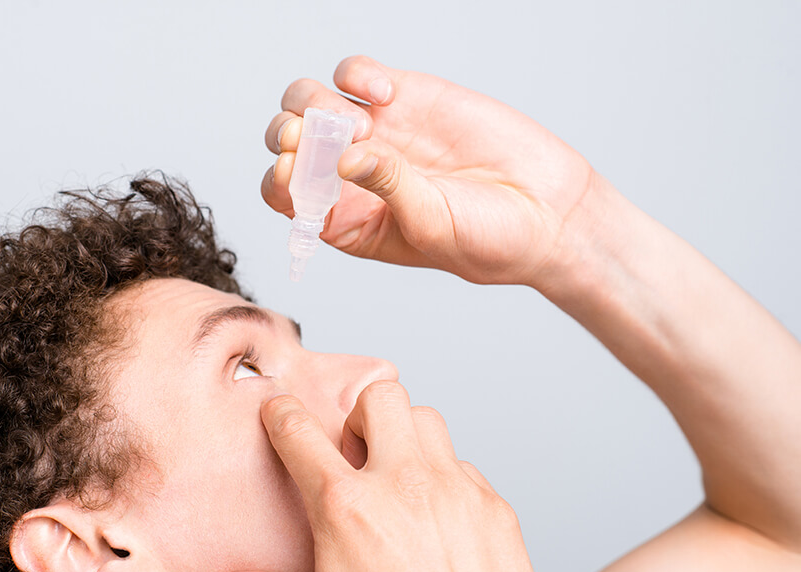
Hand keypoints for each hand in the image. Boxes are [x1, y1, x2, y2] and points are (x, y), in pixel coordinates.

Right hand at [214, 382, 543, 571]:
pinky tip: (440, 519)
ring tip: (399, 479)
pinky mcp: (497, 511)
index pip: (301, 434)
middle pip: (381, 399)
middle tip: (356, 451)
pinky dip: (447, 479)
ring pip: (429, 421)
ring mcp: (456, 493)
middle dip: (362, 415)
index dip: (283, 415)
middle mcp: (403, 488)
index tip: (280, 413)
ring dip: (408, 438)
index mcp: (347, 513)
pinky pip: (467, 468)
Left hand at [263, 55, 593, 285]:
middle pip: (289, 141)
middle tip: (316, 136)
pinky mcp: (405, 97)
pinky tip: (383, 94)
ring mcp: (375, 132)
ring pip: (311, 100)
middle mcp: (351, 174)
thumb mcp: (431, 225)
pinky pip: (355, 74)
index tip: (292, 171)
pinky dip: (356, 75)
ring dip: (318, 104)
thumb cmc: (488, 240)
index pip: (285, 194)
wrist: (548, 211)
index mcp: (345, 218)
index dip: (280, 179)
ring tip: (366, 124)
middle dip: (289, 134)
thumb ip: (386, 188)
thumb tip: (343, 156)